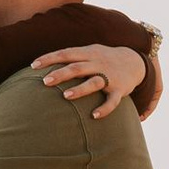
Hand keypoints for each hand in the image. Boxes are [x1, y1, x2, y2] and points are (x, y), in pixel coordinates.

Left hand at [33, 42, 148, 119]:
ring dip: (80, 89)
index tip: (33, 65)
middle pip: (77, 67)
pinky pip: (112, 101)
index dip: (50, 58)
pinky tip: (94, 116)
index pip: (66, 53)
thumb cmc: (103, 59)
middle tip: (45, 81)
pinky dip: (104, 109)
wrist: (135, 62)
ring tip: (66, 96)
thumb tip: (42, 65)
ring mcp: (109, 77)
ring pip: (93, 82)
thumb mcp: (89, 52)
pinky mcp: (119, 90)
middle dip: (61, 74)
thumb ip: (70, 58)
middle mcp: (98, 63)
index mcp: (88, 53)